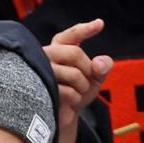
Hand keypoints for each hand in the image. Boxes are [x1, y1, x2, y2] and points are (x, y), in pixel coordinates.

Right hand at [44, 19, 113, 142]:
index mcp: (59, 48)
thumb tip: (102, 63)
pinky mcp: (41, 91)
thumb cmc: (75, 93)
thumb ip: (101, 68)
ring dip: (83, 86)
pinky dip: (76, 99)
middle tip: (89, 80)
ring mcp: (41, 73)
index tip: (100, 24)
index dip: (85, 30)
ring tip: (77, 93)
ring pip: (73, 74)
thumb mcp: (93, 79)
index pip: (71, 35)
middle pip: (75, 53)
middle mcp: (46, 56)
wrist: (61, 118)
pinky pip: (68, 92)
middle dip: (88, 69)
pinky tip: (70, 103)